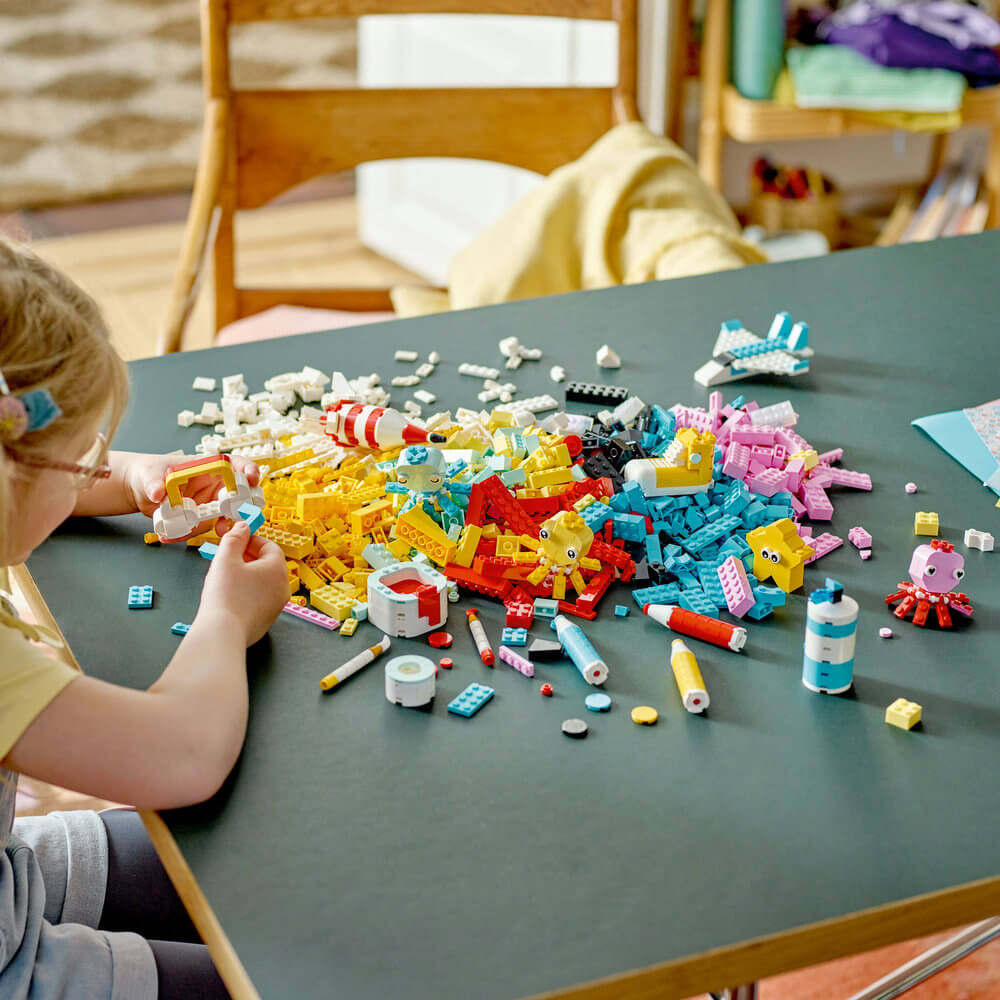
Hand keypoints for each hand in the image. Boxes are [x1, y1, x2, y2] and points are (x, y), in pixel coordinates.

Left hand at [121, 452, 261, 538]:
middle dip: (244, 504)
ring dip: (226, 524)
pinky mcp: (201, 518)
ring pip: (226, 515)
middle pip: (239, 493)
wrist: (139, 491)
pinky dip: (195, 534)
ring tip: (219, 531)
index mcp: (207, 467)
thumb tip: (157, 492)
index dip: (247, 470)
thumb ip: (154, 482)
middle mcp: (213, 485)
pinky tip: (176, 535)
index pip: (234, 465)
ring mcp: (208, 503)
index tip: (251, 479)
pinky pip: (205, 528)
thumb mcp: (150, 474)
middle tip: (241, 513)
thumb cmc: (148, 473)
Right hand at [196, 521, 287, 645]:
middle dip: (246, 558)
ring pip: (261, 583)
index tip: (236, 539)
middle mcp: (282, 588)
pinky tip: (227, 596)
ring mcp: (276, 606)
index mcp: (277, 569)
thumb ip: (234, 538)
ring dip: (245, 575)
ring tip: (224, 576)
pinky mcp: (265, 620)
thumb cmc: (226, 596)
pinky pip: (257, 600)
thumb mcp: (226, 558)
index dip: (251, 540)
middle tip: (227, 556)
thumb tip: (242, 527)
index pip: (269, 546)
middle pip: (267, 565)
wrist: (222, 633)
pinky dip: (245, 593)